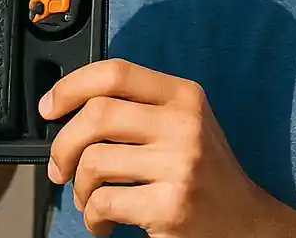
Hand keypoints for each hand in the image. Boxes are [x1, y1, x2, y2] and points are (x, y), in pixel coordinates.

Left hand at [39, 58, 290, 237]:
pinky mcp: (170, 206)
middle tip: (57, 167)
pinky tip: (103, 223)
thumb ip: (140, 106)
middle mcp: (184, 122)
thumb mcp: (183, 122)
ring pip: (94, 162)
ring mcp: (178, 164)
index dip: (72, 85)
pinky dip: (91, 217)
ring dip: (78, 187)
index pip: (116, 72)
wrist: (246, 223)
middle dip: (63, 144)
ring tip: (88, 199)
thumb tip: (71, 106)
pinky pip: (104, 203)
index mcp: (183, 94)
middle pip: (97, 114)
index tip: (49, 106)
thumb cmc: (202, 171)